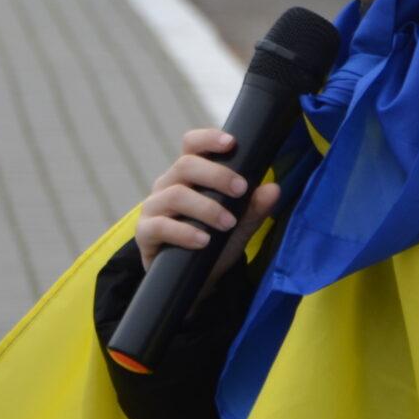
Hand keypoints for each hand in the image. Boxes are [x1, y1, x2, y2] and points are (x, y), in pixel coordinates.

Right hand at [134, 127, 280, 286]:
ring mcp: (154, 207)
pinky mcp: (145, 232)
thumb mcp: (241, 224)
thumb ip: (255, 207)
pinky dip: (184, 232)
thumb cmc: (217, 241)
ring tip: (228, 223)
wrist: (197, 279)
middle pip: (185, 165)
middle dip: (217, 175)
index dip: (209, 139)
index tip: (232, 143)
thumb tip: (273, 189)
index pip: (192, 145)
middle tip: (241, 190)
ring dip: (206, 208)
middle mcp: (168, 184)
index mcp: (190, 174)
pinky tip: (203, 241)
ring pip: (175, 195)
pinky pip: (160, 226)